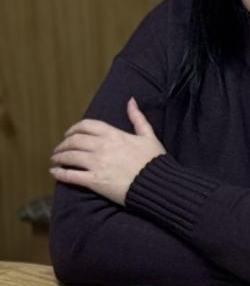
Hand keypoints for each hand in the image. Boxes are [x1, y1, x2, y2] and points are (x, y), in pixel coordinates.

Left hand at [51, 98, 166, 206]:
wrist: (158, 183)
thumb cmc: (155, 160)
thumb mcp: (149, 136)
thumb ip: (138, 118)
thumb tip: (131, 101)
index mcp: (114, 135)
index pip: (86, 126)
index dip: (74, 129)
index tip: (69, 134)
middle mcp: (102, 147)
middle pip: (74, 141)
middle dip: (63, 144)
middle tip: (60, 149)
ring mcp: (96, 164)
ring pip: (69, 156)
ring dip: (59, 157)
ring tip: (55, 159)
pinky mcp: (94, 181)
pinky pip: (71, 175)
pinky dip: (60, 173)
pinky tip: (54, 172)